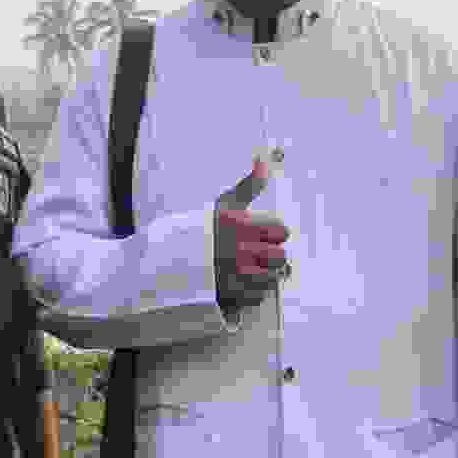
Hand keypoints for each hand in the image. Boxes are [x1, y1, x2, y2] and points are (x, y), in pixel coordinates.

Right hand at [214, 158, 290, 311]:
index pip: (281, 230)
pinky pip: (260, 294)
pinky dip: (255, 290)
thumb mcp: (227, 203)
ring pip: (273, 276)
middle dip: (271, 253)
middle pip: (280, 255)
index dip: (274, 232)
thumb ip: (250, 186)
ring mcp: (237, 275)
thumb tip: (264, 162)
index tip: (264, 234)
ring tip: (251, 266)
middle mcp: (241, 250)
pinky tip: (243, 280)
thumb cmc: (206, 229)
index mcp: (242, 226)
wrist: (176, 259)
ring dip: (265, 272)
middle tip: (257, 251)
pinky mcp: (233, 295)